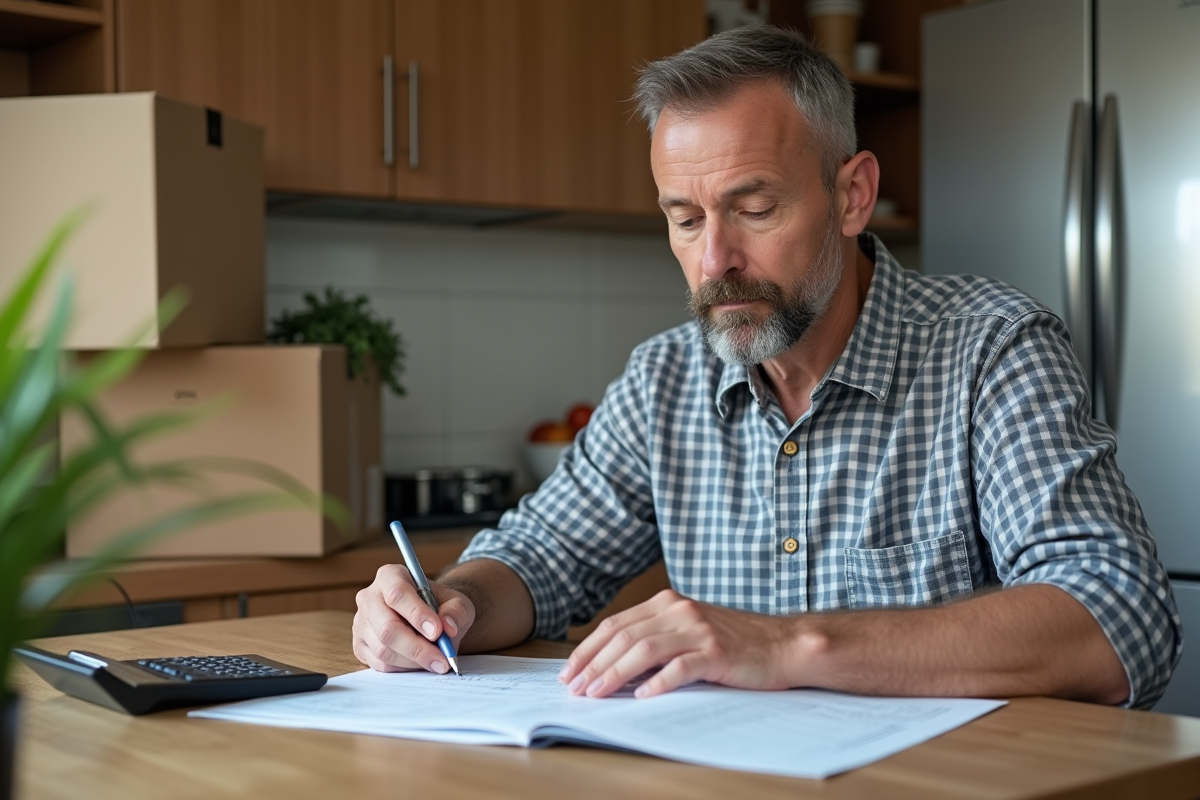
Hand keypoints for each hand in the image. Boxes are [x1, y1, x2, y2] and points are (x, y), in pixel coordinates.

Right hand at [353, 564, 475, 673]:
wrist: (429, 618)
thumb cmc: (440, 606)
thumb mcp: (457, 601)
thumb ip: (456, 611)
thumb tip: (448, 627)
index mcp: (390, 576)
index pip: (397, 594)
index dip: (417, 614)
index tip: (437, 631)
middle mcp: (369, 597)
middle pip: (387, 627)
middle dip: (417, 648)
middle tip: (442, 659)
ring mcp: (361, 623)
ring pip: (383, 649)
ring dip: (414, 661)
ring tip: (436, 661)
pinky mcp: (360, 646)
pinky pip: (380, 664)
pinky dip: (404, 668)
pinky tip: (420, 662)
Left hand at [558, 589, 798, 698]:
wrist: (781, 645)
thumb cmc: (733, 643)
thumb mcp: (688, 632)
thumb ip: (655, 639)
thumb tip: (611, 667)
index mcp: (668, 603)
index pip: (616, 624)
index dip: (588, 648)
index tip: (569, 671)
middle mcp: (679, 611)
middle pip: (624, 636)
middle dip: (594, 663)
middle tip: (575, 687)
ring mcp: (698, 630)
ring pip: (644, 650)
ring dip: (615, 674)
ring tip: (597, 694)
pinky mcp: (717, 652)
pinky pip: (680, 668)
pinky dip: (658, 683)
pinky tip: (642, 696)